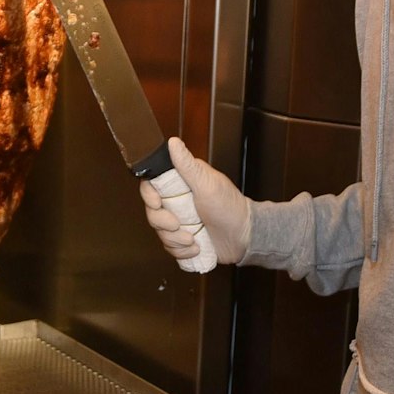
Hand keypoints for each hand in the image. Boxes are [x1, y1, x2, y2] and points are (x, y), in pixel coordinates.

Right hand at [138, 137, 251, 267]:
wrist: (244, 237)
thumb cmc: (230, 207)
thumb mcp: (207, 184)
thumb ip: (187, 165)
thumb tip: (173, 142)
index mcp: (180, 184)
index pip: (151, 185)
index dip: (149, 196)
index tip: (157, 203)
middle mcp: (176, 202)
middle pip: (152, 212)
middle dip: (164, 223)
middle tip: (180, 226)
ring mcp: (179, 222)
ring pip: (160, 233)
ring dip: (175, 240)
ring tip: (193, 239)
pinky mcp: (183, 240)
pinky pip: (170, 248)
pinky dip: (181, 252)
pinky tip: (196, 247)